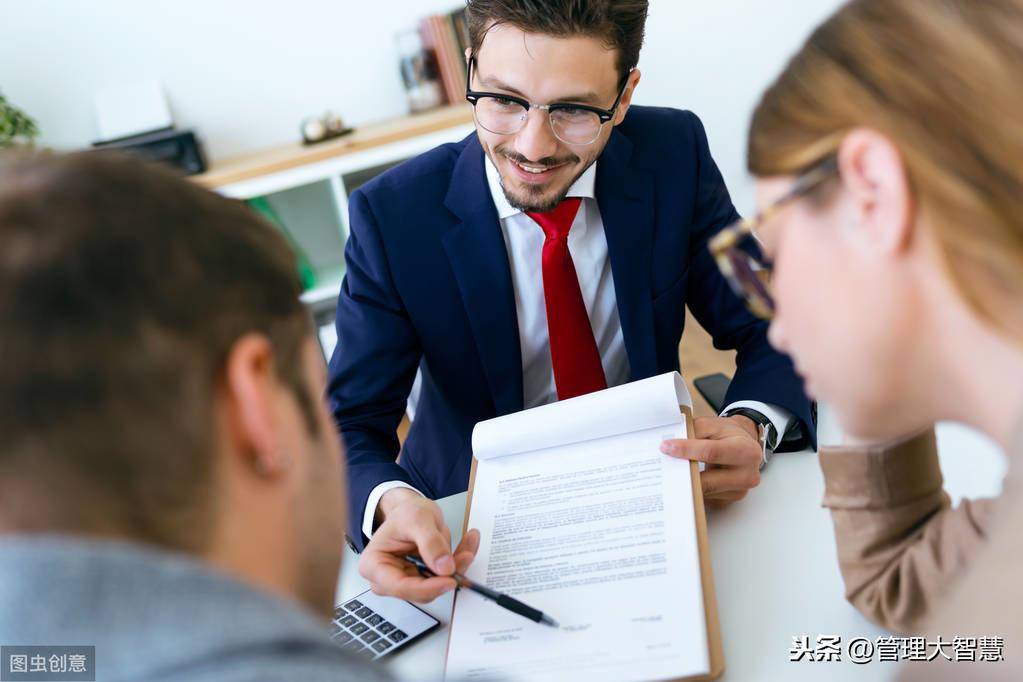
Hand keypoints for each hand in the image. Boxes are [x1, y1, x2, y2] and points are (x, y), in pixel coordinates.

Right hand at [358, 487, 479, 601]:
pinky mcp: (424, 580)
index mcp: (374, 565)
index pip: (400, 586)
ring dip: (457, 567)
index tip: (450, 579)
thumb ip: (430, 542)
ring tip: (468, 543)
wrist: (411, 512)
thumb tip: (444, 567)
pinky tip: (467, 546)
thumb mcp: (418, 518)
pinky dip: (459, 563)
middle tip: (466, 555)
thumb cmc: (405, 514)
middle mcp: (388, 579)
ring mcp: (407, 582)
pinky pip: (445, 579)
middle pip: (422, 590)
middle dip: (447, 575)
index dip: (427, 587)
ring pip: (437, 586)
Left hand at [659, 415, 762, 507]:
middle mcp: (747, 474)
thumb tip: (672, 443)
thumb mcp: (714, 425)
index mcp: (746, 450)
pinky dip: (691, 490)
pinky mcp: (729, 501)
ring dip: (685, 483)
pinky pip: (705, 498)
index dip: (686, 450)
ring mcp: (739, 491)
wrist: (746, 446)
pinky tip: (682, 481)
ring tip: (668, 472)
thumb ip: (695, 431)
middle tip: (662, 465)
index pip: (711, 452)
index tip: (666, 447)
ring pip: (705, 491)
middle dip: (682, 472)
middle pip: (708, 480)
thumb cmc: (729, 435)